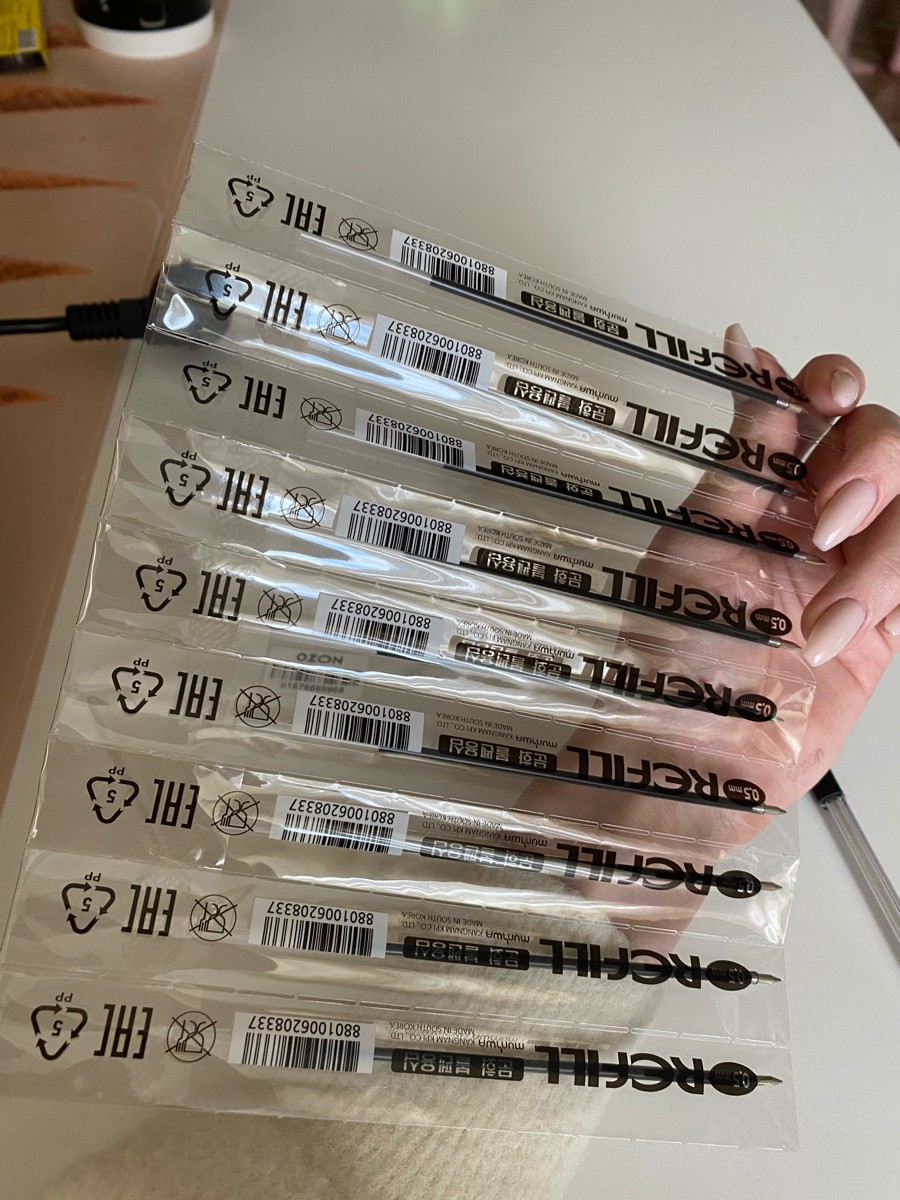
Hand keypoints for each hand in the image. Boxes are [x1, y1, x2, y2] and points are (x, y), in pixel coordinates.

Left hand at [521, 332, 899, 856]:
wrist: (687, 762)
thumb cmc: (667, 661)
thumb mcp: (694, 544)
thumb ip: (741, 461)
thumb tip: (749, 359)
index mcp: (755, 492)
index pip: (815, 407)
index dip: (832, 384)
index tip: (827, 393)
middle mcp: (807, 522)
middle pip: (882, 445)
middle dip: (868, 466)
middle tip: (828, 520)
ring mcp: (851, 571)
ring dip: (881, 560)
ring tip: (823, 622)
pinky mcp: (884, 629)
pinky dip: (897, 587)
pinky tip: (863, 615)